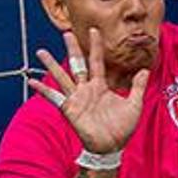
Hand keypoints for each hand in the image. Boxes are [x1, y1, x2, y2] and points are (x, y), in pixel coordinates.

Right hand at [28, 29, 149, 153]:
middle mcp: (86, 89)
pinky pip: (54, 97)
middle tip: (66, 33)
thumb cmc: (122, 128)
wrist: (112, 147)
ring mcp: (76, 98)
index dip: (95, 46)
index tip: (93, 30)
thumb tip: (145, 70)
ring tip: (41, 52)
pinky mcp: (69, 109)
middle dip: (72, 49)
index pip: (97, 61)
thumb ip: (138, 87)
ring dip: (51, 64)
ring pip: (62, 77)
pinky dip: (43, 89)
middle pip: (78, 64)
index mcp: (101, 86)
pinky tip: (32, 81)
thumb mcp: (134, 104)